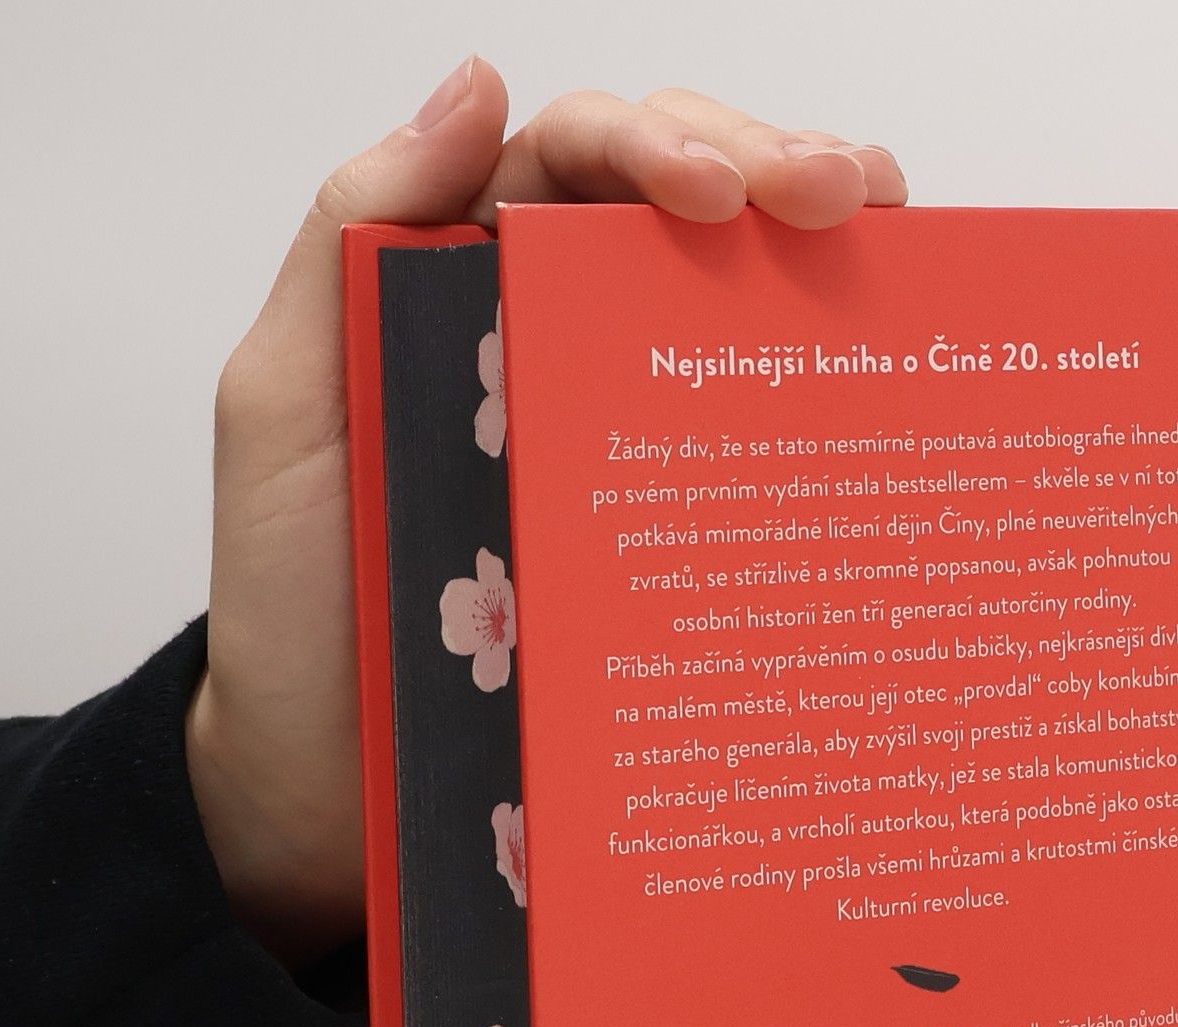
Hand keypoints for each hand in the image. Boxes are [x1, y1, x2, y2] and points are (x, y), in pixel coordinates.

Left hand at [190, 58, 908, 967]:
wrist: (330, 792)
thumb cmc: (295, 608)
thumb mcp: (286, 406)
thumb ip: (349, 239)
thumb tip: (471, 83)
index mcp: (460, 284)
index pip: (575, 161)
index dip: (660, 142)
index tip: (725, 191)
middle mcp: (550, 341)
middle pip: (674, 211)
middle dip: (769, 170)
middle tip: (847, 199)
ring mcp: (616, 439)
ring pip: (727, 310)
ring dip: (816, 260)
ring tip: (891, 242)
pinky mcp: (663, 540)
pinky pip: (744, 450)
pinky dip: (817, 400)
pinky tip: (874, 377)